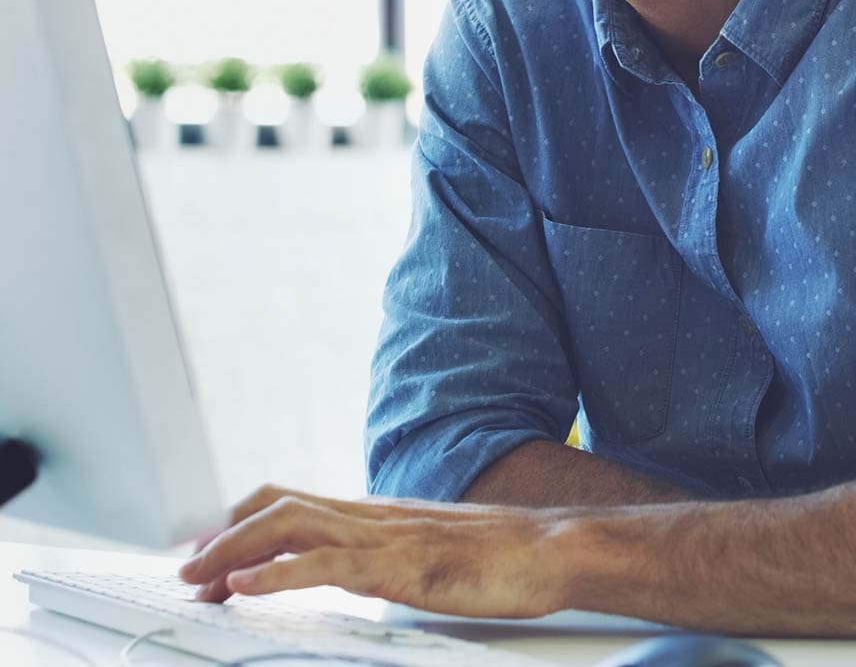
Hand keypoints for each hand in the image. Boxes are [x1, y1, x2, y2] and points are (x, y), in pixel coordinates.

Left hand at [178, 484, 572, 617]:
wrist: (544, 547)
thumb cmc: (492, 554)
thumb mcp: (423, 549)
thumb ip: (383, 551)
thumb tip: (351, 566)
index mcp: (370, 513)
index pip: (290, 499)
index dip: (241, 518)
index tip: (206, 546)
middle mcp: (367, 515)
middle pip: (277, 506)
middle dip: (223, 535)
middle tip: (186, 568)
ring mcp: (381, 536)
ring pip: (290, 526)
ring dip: (235, 550)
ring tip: (198, 576)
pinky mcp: (398, 565)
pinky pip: (327, 564)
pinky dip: (278, 573)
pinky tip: (247, 585)